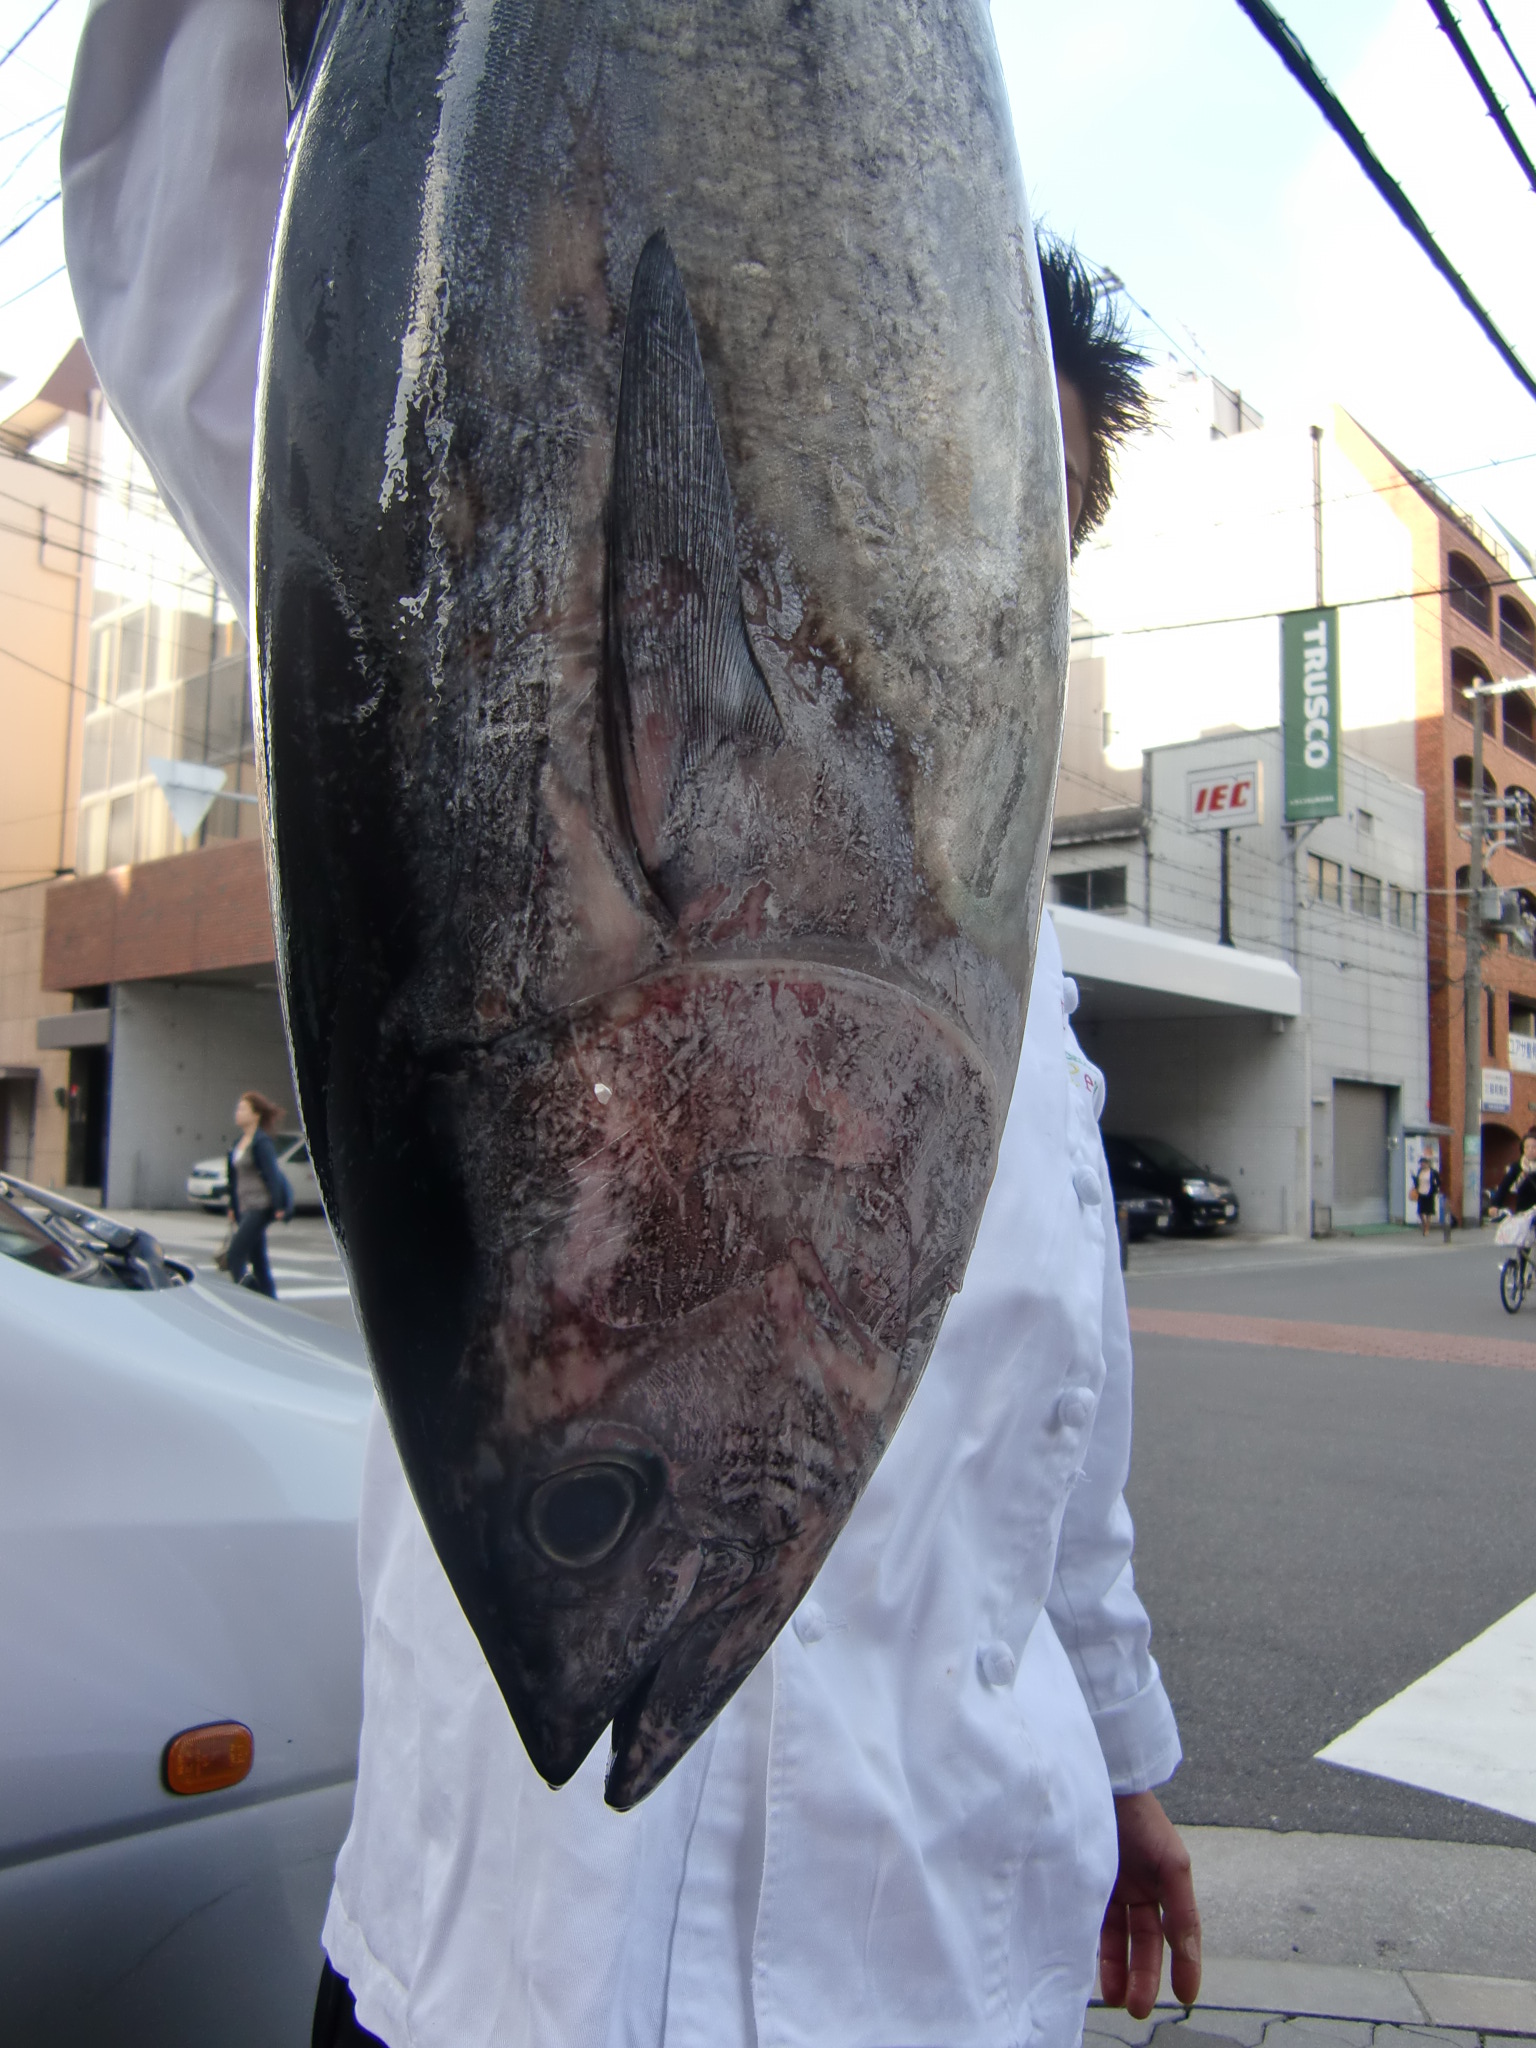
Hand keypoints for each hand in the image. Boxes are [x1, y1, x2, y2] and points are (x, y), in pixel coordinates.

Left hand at [1098, 1791, 1200, 2017]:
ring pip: (1115, 1939)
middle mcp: (1136, 1888)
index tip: (1186, 1998)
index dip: (1184, 1965)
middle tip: (1138, 2008)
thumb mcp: (1173, 1864)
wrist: (1100, 1781)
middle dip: (1143, 1976)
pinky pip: (1088, 1922)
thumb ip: (1182, 1911)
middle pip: (1143, 1942)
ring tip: (1116, 1999)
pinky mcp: (1080, 1882)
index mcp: (1163, 1882)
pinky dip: (1092, 1947)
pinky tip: (1091, 1970)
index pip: (1175, 1933)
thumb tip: (1189, 1954)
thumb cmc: (1141, 1817)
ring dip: (1117, 1970)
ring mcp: (1108, 1885)